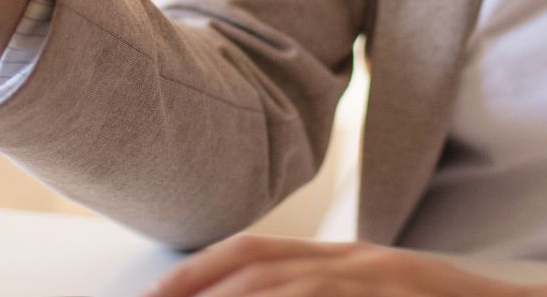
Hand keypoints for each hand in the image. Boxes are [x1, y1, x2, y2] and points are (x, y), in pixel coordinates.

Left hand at [141, 235, 546, 295]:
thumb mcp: (386, 293)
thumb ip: (330, 291)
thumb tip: (269, 292)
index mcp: (353, 261)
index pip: (259, 253)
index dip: (201, 270)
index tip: (159, 291)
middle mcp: (364, 265)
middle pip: (261, 269)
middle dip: (200, 288)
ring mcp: (387, 285)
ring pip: (291, 287)